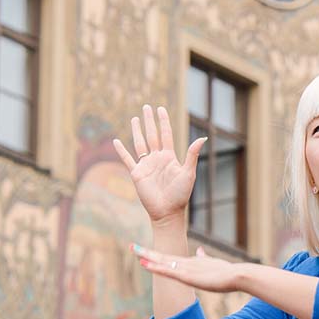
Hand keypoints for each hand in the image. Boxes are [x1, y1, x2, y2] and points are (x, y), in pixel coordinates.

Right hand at [113, 105, 207, 225]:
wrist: (167, 212)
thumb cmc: (180, 194)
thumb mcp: (188, 173)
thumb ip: (192, 155)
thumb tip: (202, 137)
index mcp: (169, 157)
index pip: (165, 134)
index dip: (163, 121)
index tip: (161, 108)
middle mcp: (157, 158)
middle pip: (152, 134)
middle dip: (149, 121)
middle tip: (146, 107)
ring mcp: (146, 165)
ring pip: (140, 143)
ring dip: (137, 131)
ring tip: (134, 118)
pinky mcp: (137, 174)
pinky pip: (127, 159)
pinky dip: (121, 151)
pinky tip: (116, 141)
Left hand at [131, 243, 244, 293]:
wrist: (237, 275)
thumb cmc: (228, 272)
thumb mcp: (212, 264)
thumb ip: (204, 258)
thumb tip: (199, 251)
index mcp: (190, 262)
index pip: (169, 258)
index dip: (155, 255)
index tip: (143, 252)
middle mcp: (185, 263)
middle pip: (162, 256)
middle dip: (146, 252)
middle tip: (131, 246)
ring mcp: (186, 269)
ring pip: (162, 261)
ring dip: (147, 256)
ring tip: (133, 250)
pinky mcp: (187, 276)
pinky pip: (167, 271)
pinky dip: (155, 267)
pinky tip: (145, 265)